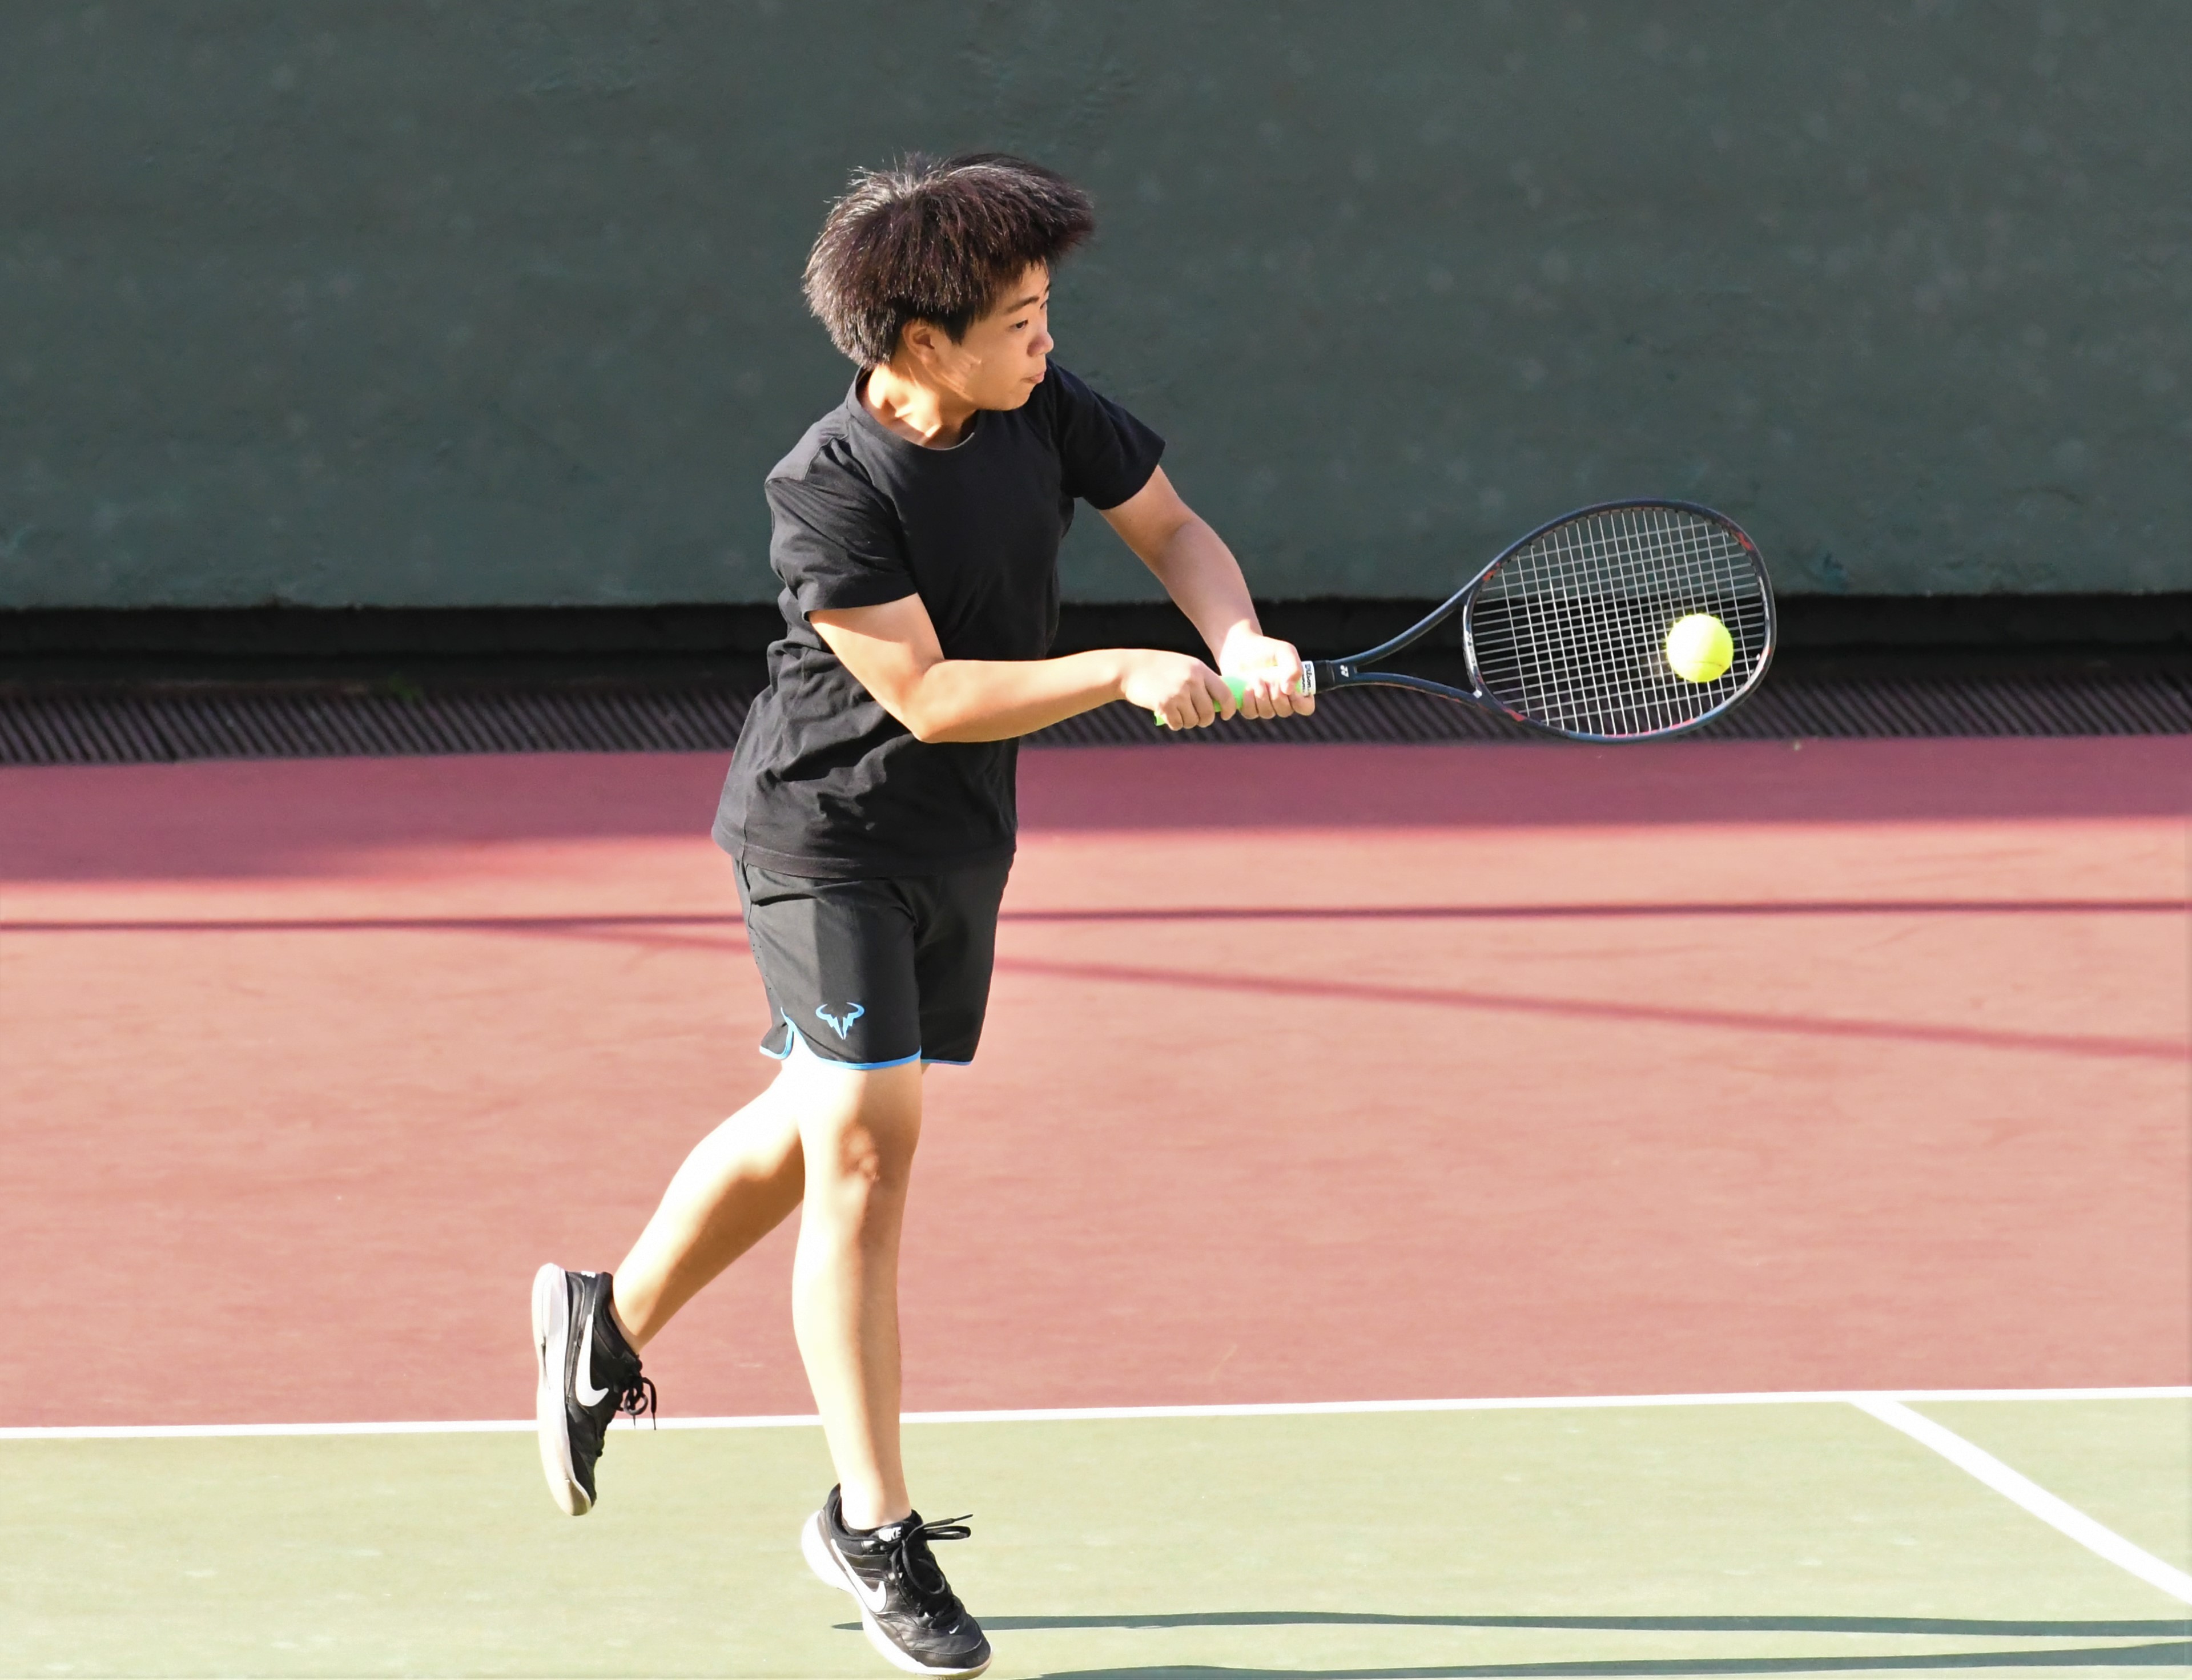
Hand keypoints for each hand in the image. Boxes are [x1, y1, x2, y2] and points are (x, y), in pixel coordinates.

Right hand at [1118, 649, 1235, 729]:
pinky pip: (1178, 724)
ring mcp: (1178, 693)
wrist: (1130, 669)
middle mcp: (1191, 681)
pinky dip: (1174, 723)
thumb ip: (1202, 680)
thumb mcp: (1184, 666)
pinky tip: (1167, 714)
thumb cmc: (1159, 668)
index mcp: (1199, 669)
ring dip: (1187, 721)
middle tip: (1198, 719)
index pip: (1225, 694)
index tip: (1226, 714)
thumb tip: (1220, 702)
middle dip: (1204, 720)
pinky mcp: (1165, 705)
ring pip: (1193, 721)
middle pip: (1209, 712)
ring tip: (1178, 712)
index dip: (1229, 708)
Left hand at [1217, 629, 1315, 719]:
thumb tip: (1289, 690)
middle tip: (1268, 678)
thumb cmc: (1264, 649)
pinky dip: (1249, 701)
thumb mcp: (1284, 651)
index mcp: (1295, 688)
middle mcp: (1281, 699)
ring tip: (1256, 678)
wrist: (1239, 649)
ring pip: (1268, 713)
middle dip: (1276, 694)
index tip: (1291, 691)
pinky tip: (1246, 687)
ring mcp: (1265, 704)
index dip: (1300, 703)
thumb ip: (1293, 667)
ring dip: (1261, 696)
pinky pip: (1251, 713)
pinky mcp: (1248, 706)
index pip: (1306, 707)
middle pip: (1285, 711)